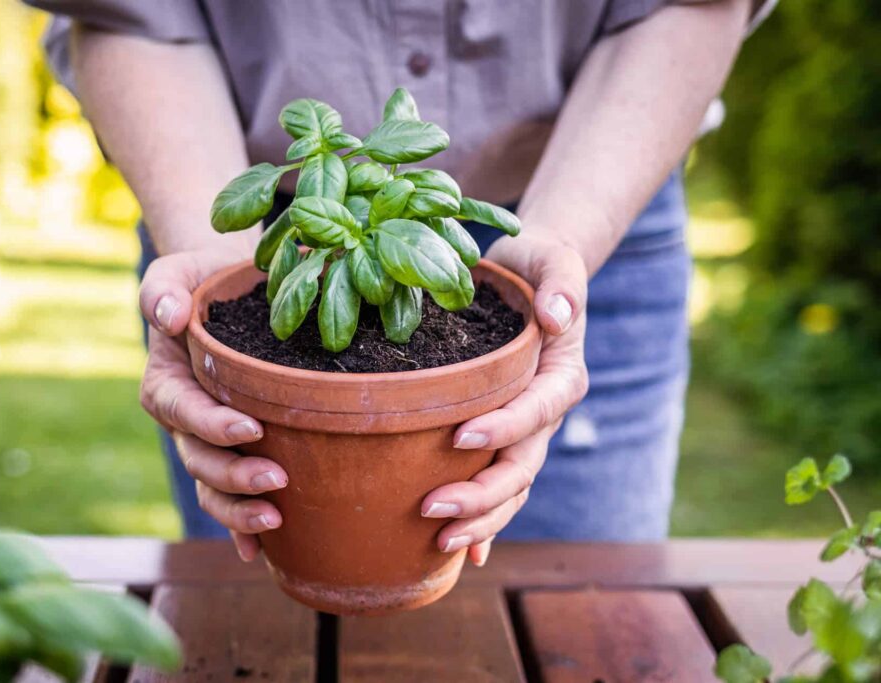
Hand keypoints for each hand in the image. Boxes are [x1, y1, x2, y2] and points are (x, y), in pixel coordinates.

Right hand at [138, 251, 286, 561]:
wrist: (230, 291)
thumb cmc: (204, 280)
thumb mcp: (178, 272)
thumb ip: (163, 291)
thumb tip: (171, 318)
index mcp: (167, 382)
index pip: (182, 411)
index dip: (212, 425)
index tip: (250, 429)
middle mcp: (184, 420)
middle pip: (199, 460)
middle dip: (233, 477)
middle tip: (276, 482)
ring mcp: (207, 442)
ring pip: (212, 487)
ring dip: (238, 510)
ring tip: (276, 520)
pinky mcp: (233, 452)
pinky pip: (231, 497)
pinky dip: (241, 528)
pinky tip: (261, 552)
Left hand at [420, 234, 589, 565]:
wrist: (533, 280)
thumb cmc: (540, 267)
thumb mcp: (554, 260)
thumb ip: (563, 283)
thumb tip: (558, 316)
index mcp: (562, 376)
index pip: (537, 410)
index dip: (504, 427)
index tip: (460, 437)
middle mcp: (546, 414)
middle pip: (522, 464)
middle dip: (483, 494)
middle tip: (433, 507)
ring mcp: (526, 434)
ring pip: (511, 488)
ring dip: (480, 519)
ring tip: (439, 540)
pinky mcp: (503, 440)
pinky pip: (497, 487)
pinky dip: (483, 523)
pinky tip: (458, 554)